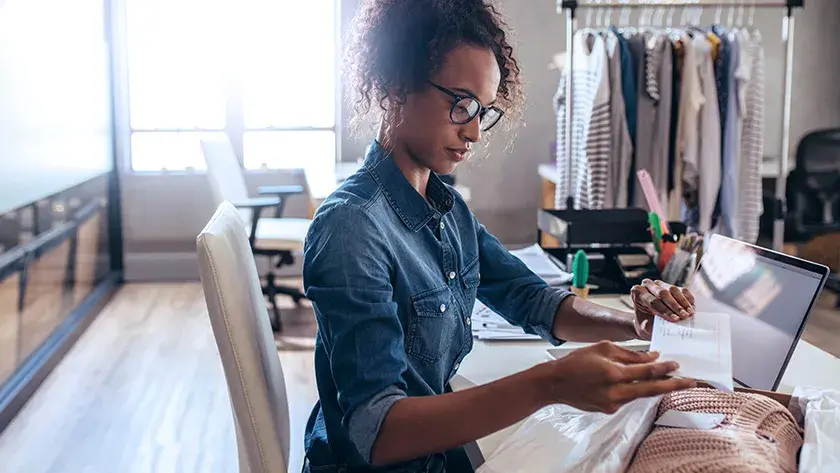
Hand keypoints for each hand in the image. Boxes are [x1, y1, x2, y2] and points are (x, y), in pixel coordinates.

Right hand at [541, 341, 695, 413]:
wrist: (555, 383)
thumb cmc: (577, 362)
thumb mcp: (603, 349)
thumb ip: (630, 354)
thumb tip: (652, 357)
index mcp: (614, 373)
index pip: (647, 371)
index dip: (664, 368)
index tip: (678, 364)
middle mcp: (615, 392)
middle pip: (651, 389)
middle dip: (674, 385)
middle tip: (692, 381)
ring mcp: (612, 404)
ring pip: (641, 395)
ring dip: (655, 388)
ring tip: (670, 381)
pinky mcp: (608, 410)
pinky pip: (627, 399)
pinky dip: (633, 390)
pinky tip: (635, 384)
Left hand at [631, 279, 694, 338]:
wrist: (647, 322)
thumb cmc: (645, 324)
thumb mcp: (646, 327)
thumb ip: (653, 326)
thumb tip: (668, 328)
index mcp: (637, 293)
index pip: (652, 301)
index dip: (664, 310)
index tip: (675, 319)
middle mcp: (648, 285)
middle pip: (662, 293)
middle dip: (675, 306)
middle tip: (684, 316)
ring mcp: (660, 284)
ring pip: (673, 290)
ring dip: (683, 302)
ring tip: (689, 313)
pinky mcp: (671, 286)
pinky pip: (682, 290)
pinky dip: (688, 298)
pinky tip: (692, 307)